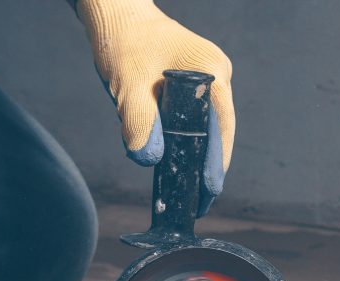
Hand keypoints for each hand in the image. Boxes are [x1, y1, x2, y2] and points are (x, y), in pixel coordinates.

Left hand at [77, 0, 234, 214]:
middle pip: (218, 131)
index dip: (216, 160)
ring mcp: (206, 81)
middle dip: (209, 166)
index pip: (221, 126)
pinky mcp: (193, 88)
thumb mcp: (129, 84)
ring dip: (198, 157)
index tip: (210, 190)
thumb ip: (138, 120)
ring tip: (192, 193)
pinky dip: (187, 144)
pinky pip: (195, 121)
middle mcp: (215, 76)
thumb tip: (148, 160)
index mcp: (210, 71)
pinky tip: (178, 166)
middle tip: (200, 202)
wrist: (118, 19)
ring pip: (207, 128)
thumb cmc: (124, 44)